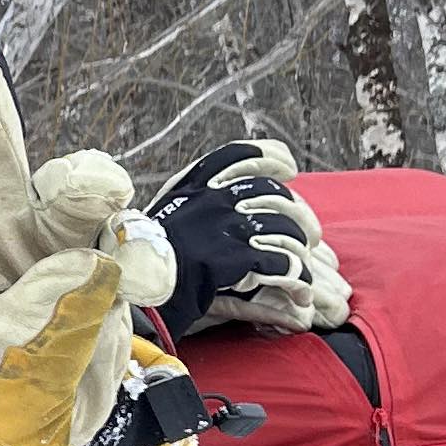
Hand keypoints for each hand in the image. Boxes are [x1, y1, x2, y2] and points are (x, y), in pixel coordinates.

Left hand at [0, 58, 197, 445]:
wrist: (67, 418)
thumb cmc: (14, 383)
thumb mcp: (0, 374)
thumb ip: (30, 329)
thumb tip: (85, 267)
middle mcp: (0, 224)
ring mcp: (60, 234)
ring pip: (71, 184)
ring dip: (86, 178)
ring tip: (101, 192)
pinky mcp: (117, 255)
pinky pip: (137, 242)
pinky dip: (146, 260)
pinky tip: (140, 289)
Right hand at [144, 140, 349, 333]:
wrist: (134, 285)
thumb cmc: (143, 259)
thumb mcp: (162, 219)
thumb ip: (189, 206)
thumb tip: (215, 204)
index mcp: (193, 186)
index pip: (237, 155)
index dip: (269, 156)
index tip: (290, 167)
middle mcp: (211, 198)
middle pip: (272, 191)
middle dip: (299, 212)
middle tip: (312, 233)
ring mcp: (224, 225)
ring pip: (283, 226)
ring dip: (300, 248)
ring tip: (304, 267)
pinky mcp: (234, 256)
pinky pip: (281, 262)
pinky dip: (297, 277)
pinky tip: (301, 290)